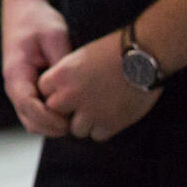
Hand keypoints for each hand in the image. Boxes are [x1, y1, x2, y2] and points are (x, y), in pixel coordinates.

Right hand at [1, 0, 72, 135]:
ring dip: (52, 126)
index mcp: (16, 72)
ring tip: (76, 119)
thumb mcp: (54, 36)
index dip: (50, 119)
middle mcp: (13, 84)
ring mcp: (18, 88)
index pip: (29, 106)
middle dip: (53, 128)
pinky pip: (35, 113)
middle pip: (29, 121)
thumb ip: (61, 64)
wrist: (22, 9)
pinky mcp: (26, 88)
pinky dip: (50, 118)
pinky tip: (70, 110)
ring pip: (31, 121)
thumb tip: (74, 90)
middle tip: (79, 124)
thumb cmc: (38, 20)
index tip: (71, 121)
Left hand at [37, 29, 161, 140]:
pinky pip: (97, 136)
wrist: (142, 57)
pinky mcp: (110, 124)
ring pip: (76, 129)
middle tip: (82, 104)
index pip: (43, 91)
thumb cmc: (113, 51)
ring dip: (85, 123)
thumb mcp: (80, 57)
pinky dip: (103, 129)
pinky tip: (112, 116)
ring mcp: (90, 112)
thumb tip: (60, 91)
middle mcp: (70, 96)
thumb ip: (67, 76)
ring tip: (99, 110)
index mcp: (61, 76)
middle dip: (66, 110)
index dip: (55, 92)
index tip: (67, 90)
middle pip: (55, 112)